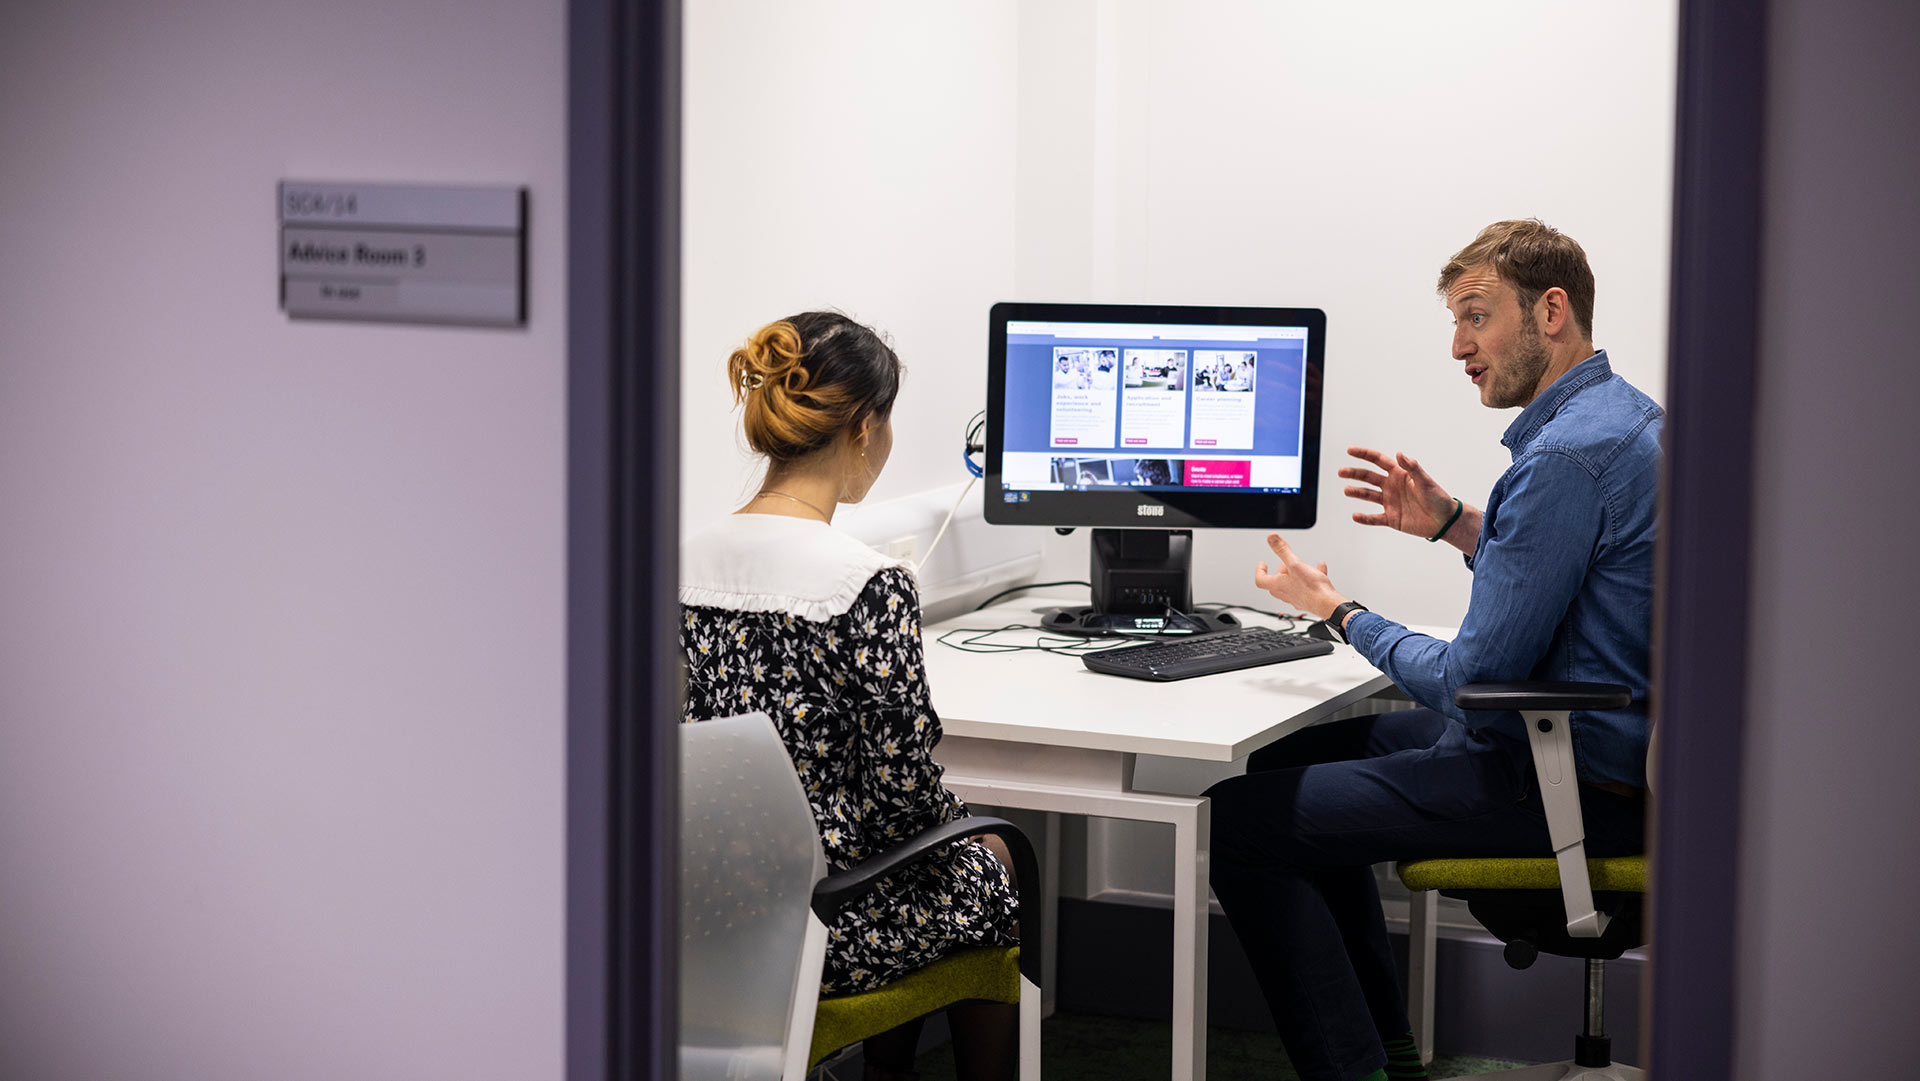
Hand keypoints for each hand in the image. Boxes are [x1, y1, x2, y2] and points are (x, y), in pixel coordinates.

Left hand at [1253, 534, 1344, 619]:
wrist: (1327, 603)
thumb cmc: (1311, 588)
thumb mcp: (1295, 563)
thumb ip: (1282, 550)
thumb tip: (1271, 538)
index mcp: (1278, 585)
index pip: (1261, 580)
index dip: (1260, 571)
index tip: (1262, 564)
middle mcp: (1284, 594)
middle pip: (1276, 582)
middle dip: (1281, 571)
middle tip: (1285, 564)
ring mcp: (1296, 598)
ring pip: (1292, 584)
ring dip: (1296, 573)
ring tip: (1303, 566)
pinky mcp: (1307, 600)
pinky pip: (1307, 586)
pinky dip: (1311, 576)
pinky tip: (1319, 569)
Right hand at [1339, 446, 1456, 538]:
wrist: (1445, 520)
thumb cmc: (1438, 498)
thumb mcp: (1425, 481)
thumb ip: (1412, 467)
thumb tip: (1399, 453)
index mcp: (1399, 474)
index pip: (1378, 461)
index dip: (1364, 455)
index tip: (1350, 451)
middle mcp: (1391, 487)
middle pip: (1368, 477)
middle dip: (1354, 473)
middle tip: (1341, 472)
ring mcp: (1390, 502)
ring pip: (1368, 496)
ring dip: (1357, 493)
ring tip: (1347, 491)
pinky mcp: (1391, 518)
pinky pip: (1374, 518)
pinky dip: (1364, 518)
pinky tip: (1355, 516)